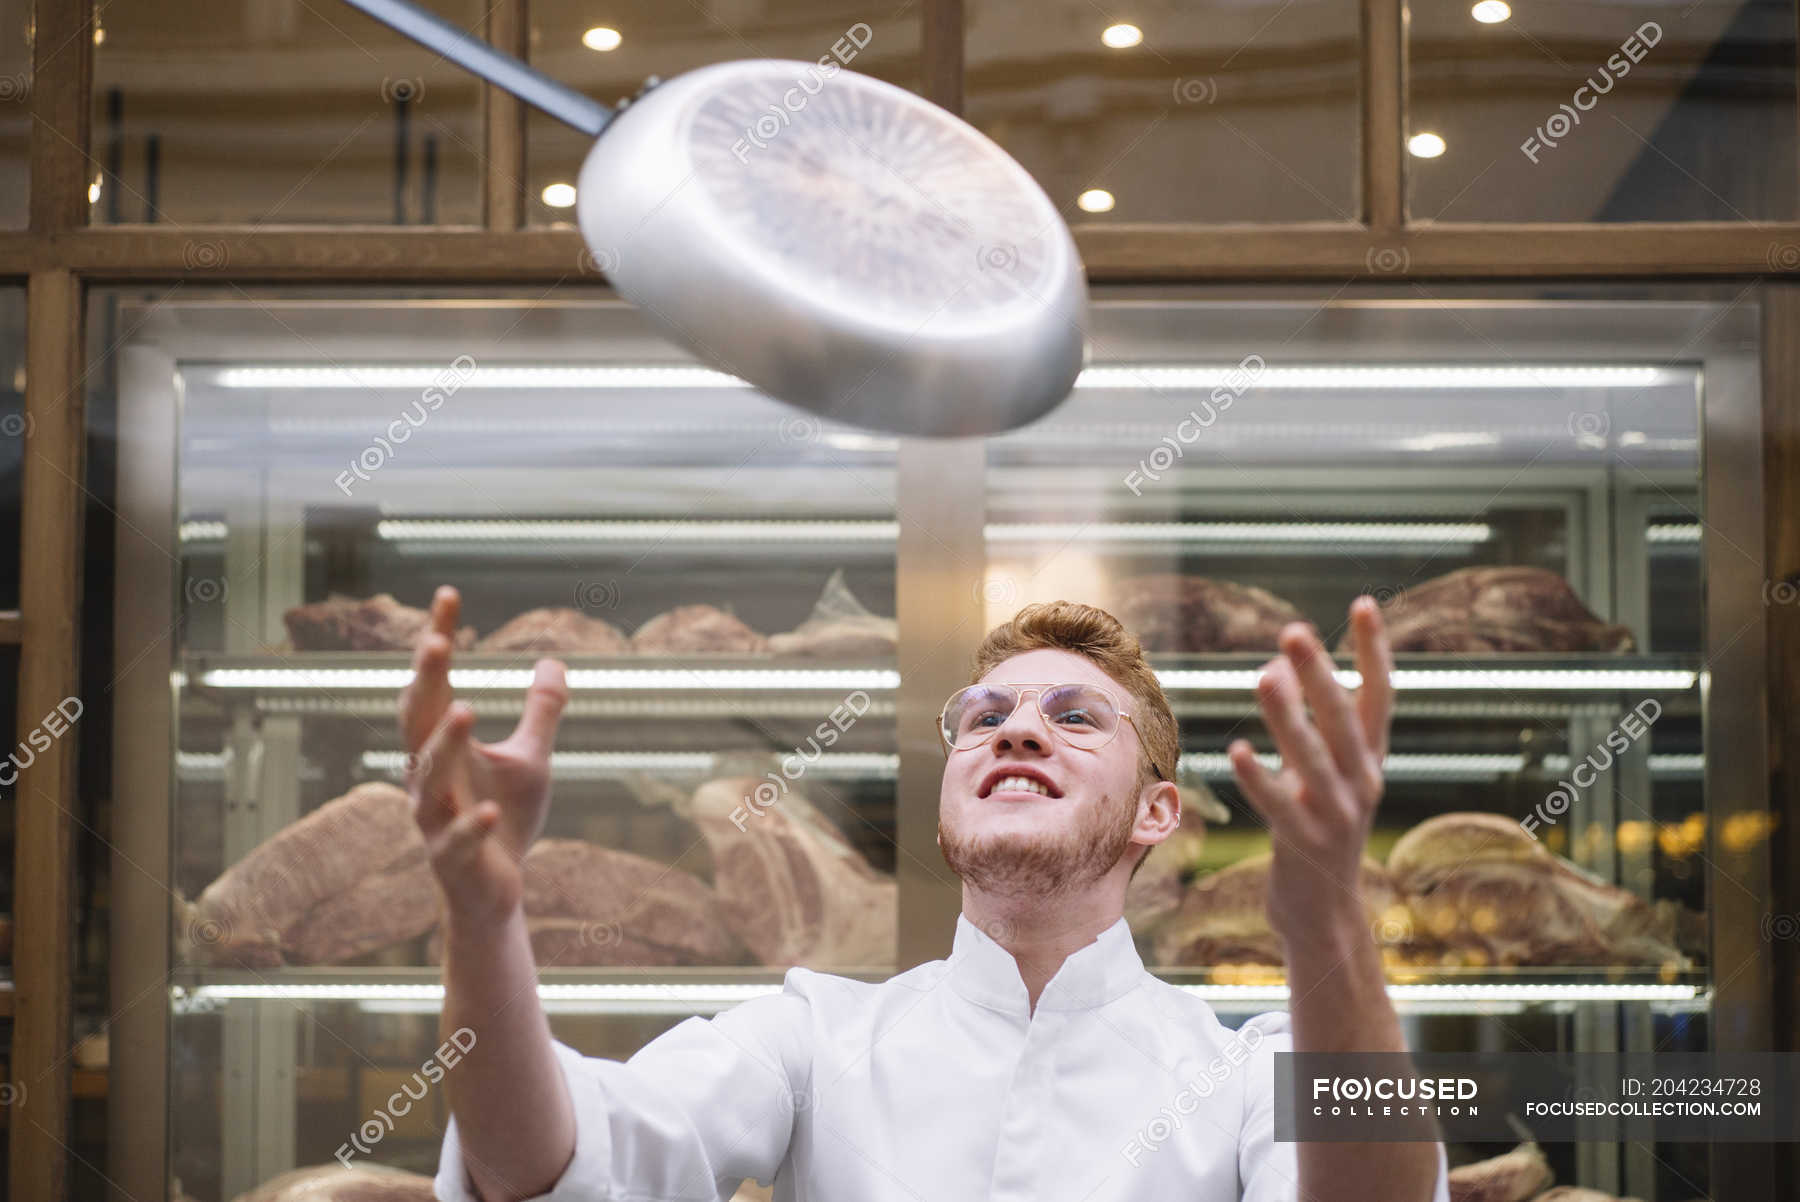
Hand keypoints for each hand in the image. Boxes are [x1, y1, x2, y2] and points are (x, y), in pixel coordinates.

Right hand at [399, 586, 570, 923]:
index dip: (438, 639)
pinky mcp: (451, 858)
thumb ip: (541, 712)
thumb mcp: (531, 759)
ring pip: (429, 778)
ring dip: (445, 743)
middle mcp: (428, 776)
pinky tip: (488, 809)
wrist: (494, 890)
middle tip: (439, 643)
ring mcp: (434, 818)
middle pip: (417, 720)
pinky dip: (469, 823)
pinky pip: (457, 839)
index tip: (451, 594)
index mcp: (443, 745)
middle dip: (426, 681)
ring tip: (467, 708)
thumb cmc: (505, 817)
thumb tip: (554, 660)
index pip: (435, 683)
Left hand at [1226, 597, 1394, 945]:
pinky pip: (1280, 807)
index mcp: (1370, 760)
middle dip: (1321, 675)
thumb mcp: (1320, 771)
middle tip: (1294, 631)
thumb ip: (1306, 720)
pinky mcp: (1305, 845)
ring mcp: (1338, 817)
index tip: (1364, 603)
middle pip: (1344, 721)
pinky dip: (1259, 779)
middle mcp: (1362, 783)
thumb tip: (1277, 666)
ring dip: (1287, 717)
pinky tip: (1235, 751)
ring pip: (1313, 759)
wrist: (1325, 912)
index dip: (1373, 650)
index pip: (1379, 695)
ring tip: (1264, 675)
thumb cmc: (1318, 826)